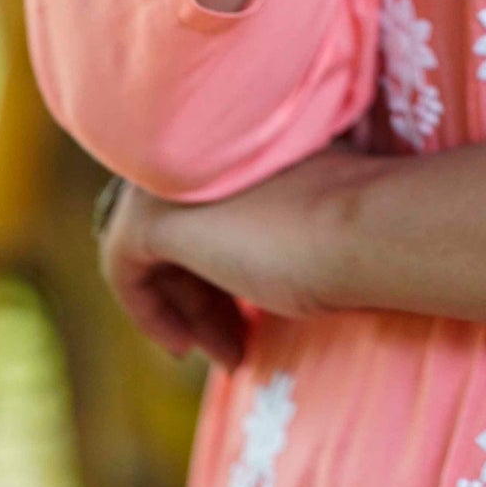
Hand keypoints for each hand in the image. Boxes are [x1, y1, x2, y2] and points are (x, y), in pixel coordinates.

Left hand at [98, 150, 383, 366]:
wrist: (361, 229)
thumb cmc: (353, 224)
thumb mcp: (304, 213)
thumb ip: (265, 218)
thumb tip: (248, 256)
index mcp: (232, 131)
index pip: (207, 202)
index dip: (222, 262)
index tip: (249, 314)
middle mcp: (193, 138)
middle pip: (179, 226)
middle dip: (204, 293)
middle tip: (238, 345)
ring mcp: (166, 173)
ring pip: (157, 248)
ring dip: (189, 309)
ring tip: (231, 354)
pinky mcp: (147, 216)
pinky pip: (124, 266)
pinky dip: (147, 312)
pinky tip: (184, 347)